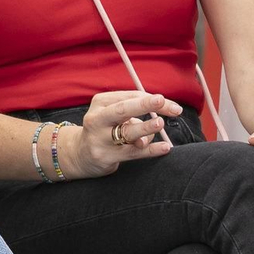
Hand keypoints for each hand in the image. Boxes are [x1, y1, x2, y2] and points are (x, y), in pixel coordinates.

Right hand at [65, 90, 181, 177]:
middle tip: (161, 101)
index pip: (130, 97)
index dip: (152, 100)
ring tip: (160, 124)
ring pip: (127, 132)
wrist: (81, 153)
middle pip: (122, 110)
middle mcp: (97, 119)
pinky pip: (132, 153)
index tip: (173, 106)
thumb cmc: (105, 129)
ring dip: (145, 128)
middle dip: (143, 105)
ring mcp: (99, 139)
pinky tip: (164, 147)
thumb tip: (163, 111)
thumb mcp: (113, 115)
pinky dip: (150, 150)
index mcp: (101, 103)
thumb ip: (135, 112)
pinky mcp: (104, 156)